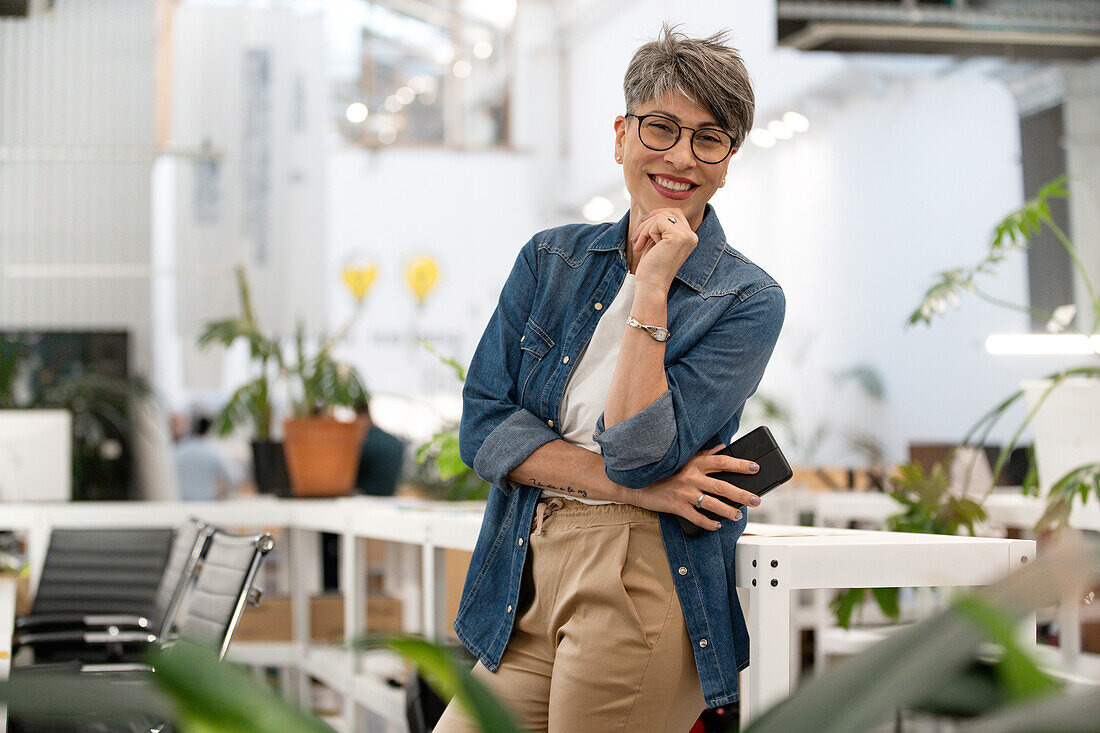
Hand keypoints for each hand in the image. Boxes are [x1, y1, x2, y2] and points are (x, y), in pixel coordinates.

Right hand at [626, 445, 762, 530]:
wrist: (638, 483)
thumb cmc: (662, 470)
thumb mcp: (683, 458)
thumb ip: (704, 454)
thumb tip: (722, 448)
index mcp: (694, 463)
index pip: (722, 462)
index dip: (740, 464)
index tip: (755, 468)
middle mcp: (691, 477)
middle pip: (722, 486)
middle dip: (742, 494)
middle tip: (756, 500)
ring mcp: (684, 492)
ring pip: (712, 503)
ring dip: (728, 511)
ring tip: (738, 515)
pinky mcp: (676, 506)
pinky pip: (696, 517)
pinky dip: (708, 523)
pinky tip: (716, 525)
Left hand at [630, 208, 697, 290]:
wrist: (652, 285)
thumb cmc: (652, 267)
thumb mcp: (658, 242)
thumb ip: (661, 227)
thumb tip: (654, 211)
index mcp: (689, 237)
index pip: (675, 214)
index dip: (656, 217)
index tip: (642, 230)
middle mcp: (692, 236)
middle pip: (670, 211)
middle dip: (650, 220)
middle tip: (637, 236)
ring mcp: (686, 236)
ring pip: (661, 216)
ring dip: (644, 228)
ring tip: (638, 244)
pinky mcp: (678, 237)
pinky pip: (657, 222)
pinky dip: (645, 232)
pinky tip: (641, 246)